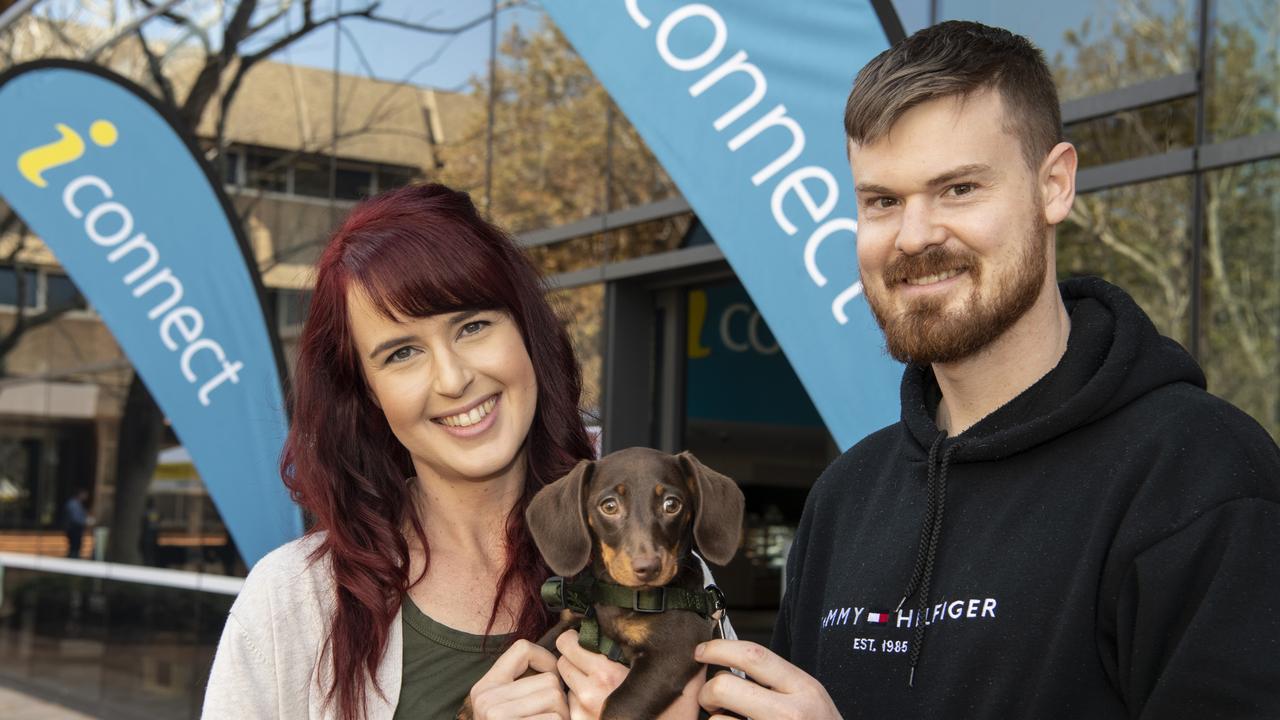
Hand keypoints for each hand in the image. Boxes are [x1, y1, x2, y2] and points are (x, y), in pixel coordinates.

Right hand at [467, 638, 569, 719]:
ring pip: (555, 696)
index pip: (522, 649)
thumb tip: (559, 660)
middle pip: (548, 679)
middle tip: (554, 714)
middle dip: (559, 698)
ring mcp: (497, 715)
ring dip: (562, 714)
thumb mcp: (504, 707)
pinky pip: (554, 719)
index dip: (546, 659)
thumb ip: (521, 684)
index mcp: (485, 686)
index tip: (553, 676)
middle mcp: (486, 698)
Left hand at [555, 629, 704, 719]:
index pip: (567, 643)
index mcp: (606, 673)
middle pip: (561, 661)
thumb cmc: (673, 708)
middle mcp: (590, 693)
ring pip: (565, 682)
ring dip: (575, 677)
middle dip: (573, 657)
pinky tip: (597, 697)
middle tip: (589, 657)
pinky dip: (578, 698)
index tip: (585, 638)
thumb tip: (646, 612)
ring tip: (595, 678)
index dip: (575, 637)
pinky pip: (570, 703)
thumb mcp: (665, 668)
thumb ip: (650, 644)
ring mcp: (583, 712)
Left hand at [695, 639, 841, 719]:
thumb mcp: (809, 697)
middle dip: (707, 692)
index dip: (719, 648)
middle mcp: (791, 712)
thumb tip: (728, 662)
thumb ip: (776, 680)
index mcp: (804, 688)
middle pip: (724, 686)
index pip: (754, 655)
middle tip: (711, 700)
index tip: (701, 651)